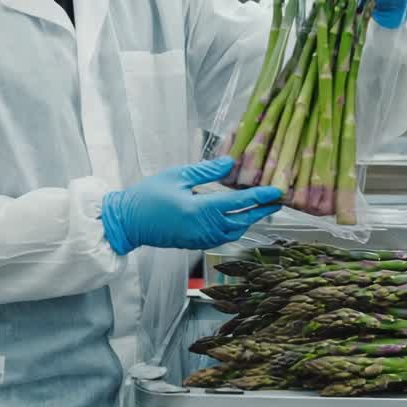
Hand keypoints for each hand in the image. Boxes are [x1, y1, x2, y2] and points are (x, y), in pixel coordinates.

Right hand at [101, 157, 281, 254]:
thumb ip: (206, 171)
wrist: (127, 222)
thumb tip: (231, 163)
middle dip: (261, 211)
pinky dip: (235, 228)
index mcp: (199, 209)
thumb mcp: (177, 175)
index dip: (259, 197)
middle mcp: (203, 227)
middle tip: (278, 202)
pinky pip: (223, 237)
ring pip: (234, 232)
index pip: (237, 202)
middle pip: (241, 220)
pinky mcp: (195, 243)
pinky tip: (239, 220)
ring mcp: (199, 238)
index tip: (276, 191)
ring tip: (262, 209)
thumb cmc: (148, 195)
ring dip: (249, 221)